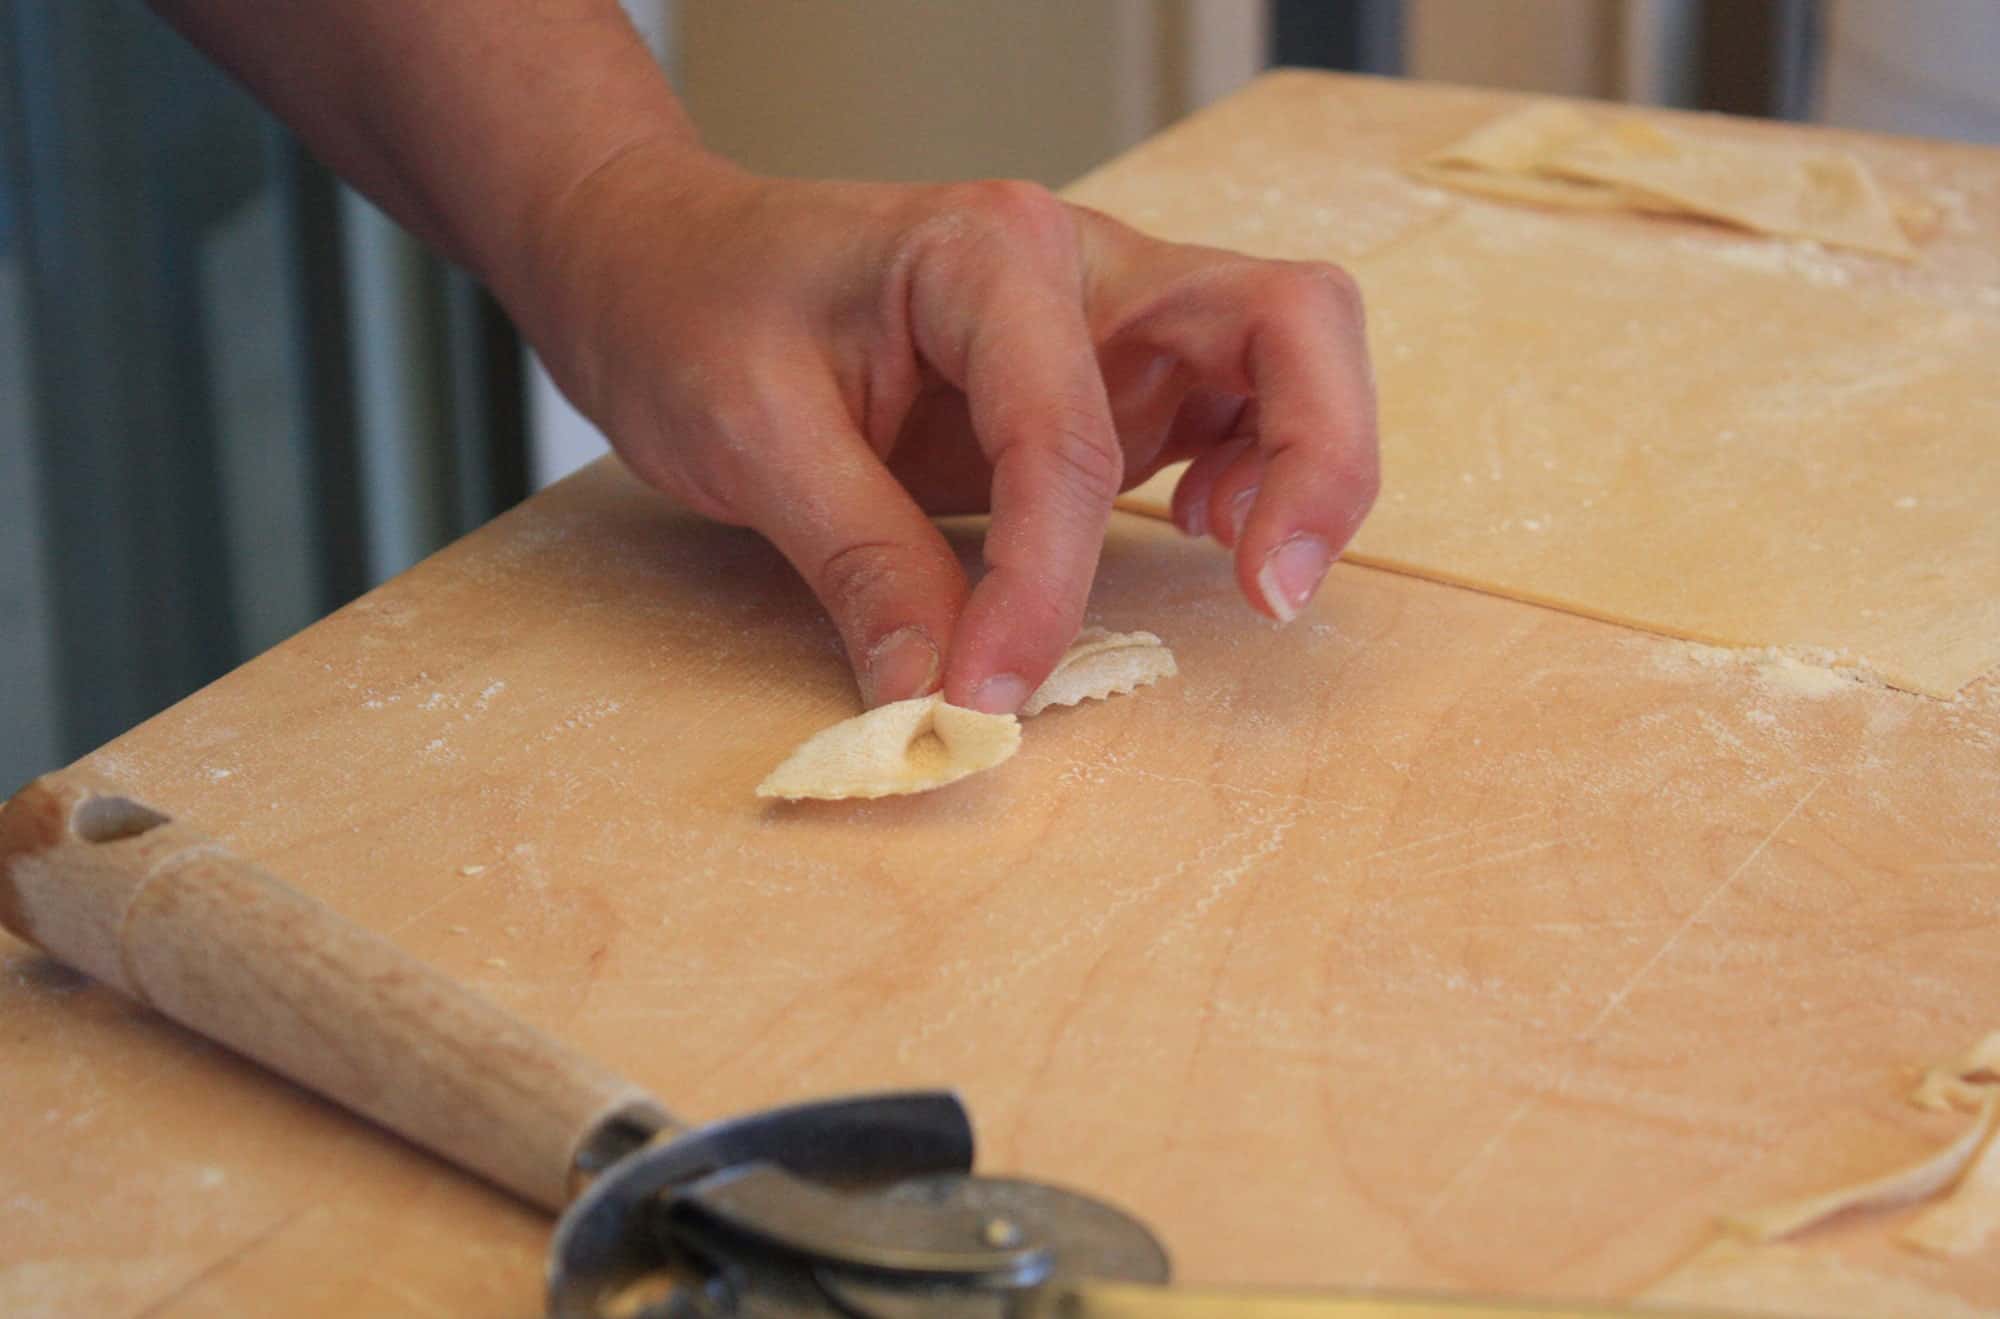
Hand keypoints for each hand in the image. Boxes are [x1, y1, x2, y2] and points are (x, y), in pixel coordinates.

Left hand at [523, 151, 1377, 711]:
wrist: (659, 256)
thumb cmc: (693, 308)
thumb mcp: (752, 436)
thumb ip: (864, 565)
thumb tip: (939, 706)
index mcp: (989, 251)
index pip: (1068, 436)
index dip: (1044, 584)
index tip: (987, 696)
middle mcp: (1079, 266)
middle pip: (1283, 322)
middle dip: (1317, 458)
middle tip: (1274, 593)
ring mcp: (1105, 317)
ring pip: (1283, 362)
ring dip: (1307, 471)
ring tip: (1255, 578)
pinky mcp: (1104, 378)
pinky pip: (1230, 417)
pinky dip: (1255, 480)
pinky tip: (1201, 538)